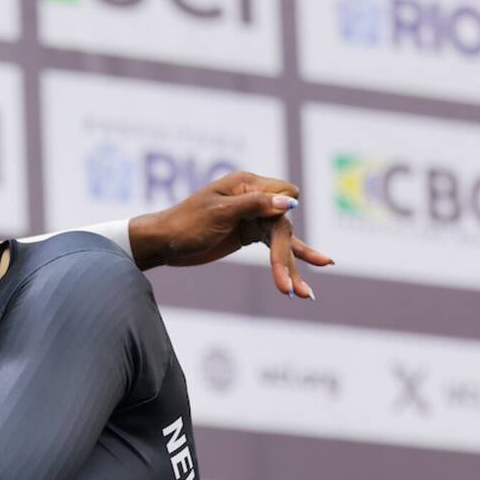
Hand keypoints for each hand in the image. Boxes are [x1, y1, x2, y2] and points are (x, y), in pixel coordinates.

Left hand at [128, 171, 333, 297]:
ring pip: (283, 240)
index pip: (282, 195)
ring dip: (292, 267)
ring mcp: (253, 217)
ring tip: (306, 295)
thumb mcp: (218, 213)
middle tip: (288, 289)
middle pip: (283, 225)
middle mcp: (254, 197)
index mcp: (246, 184)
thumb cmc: (184, 223)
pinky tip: (317, 267)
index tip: (279, 239)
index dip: (282, 217)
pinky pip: (276, 246)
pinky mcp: (250, 234)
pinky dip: (289, 260)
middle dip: (285, 257)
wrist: (162, 242)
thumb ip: (254, 205)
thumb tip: (291, 202)